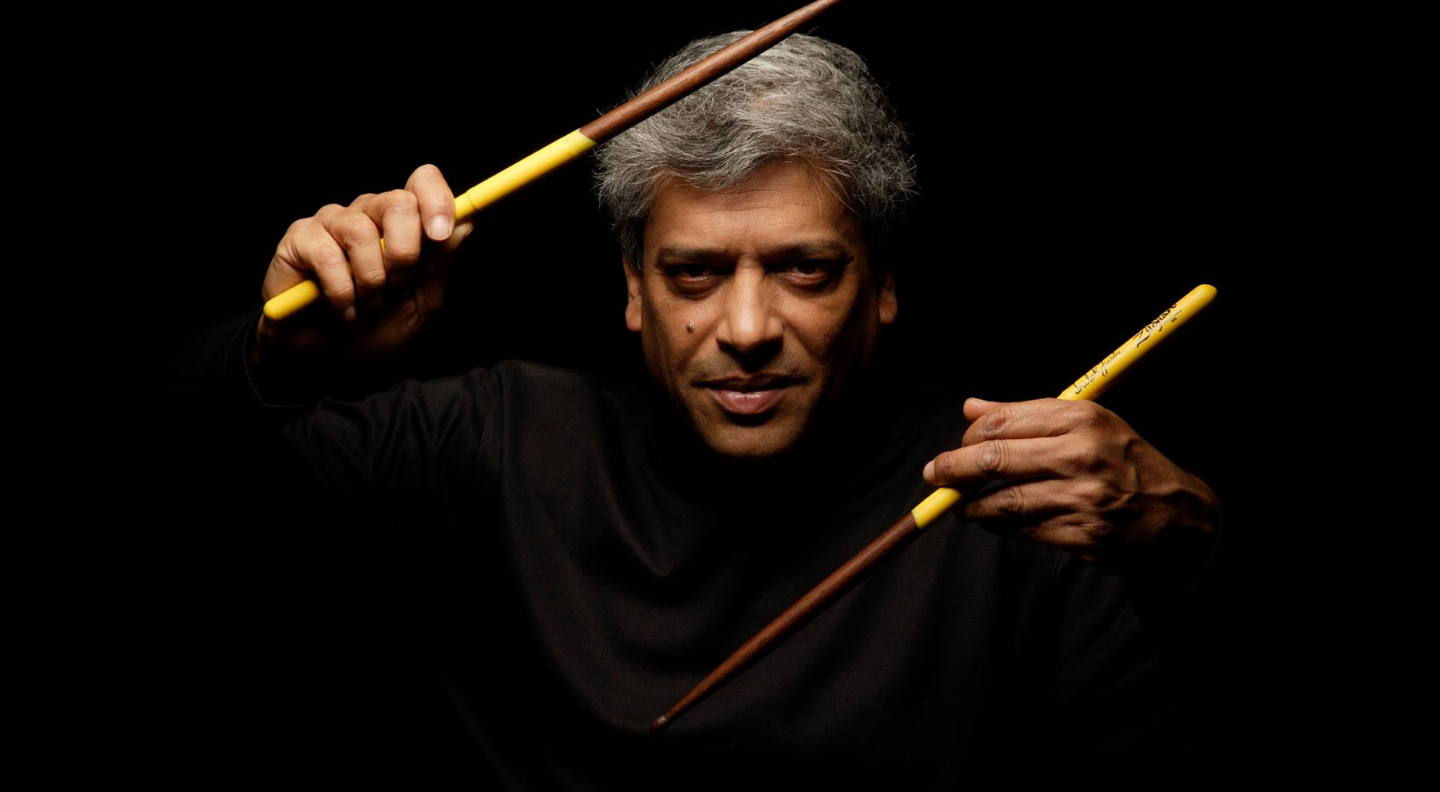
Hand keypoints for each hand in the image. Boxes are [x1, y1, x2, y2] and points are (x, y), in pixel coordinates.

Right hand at [252, 164, 474, 371]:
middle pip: (399, 202)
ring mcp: (333, 221)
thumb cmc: (377, 325)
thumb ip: (440, 263)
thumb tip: (465, 223)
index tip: (441, 234)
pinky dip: (342, 293)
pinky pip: (328, 255)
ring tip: (369, 305)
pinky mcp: (300, 238)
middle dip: (405, 254)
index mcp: (402, 221)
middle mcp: (368, 212)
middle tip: (398, 286)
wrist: (330, 354)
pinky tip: (343, 310)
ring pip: (363, 231)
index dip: (437, 200)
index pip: (423, 181)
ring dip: (372, 281)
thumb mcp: (421, 301)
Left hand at [923, 397, 1218, 582]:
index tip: (957, 443)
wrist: (1179, 518)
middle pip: (994, 458)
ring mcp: (1081, 497)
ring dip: (971, 504)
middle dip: (953, 468)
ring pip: (1003, 499)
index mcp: (1080, 418)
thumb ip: (1025, 414)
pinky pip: (1022, 529)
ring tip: (959, 504)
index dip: (967, 435)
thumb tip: (971, 406)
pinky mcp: (1081, 534)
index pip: (1001, 422)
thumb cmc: (1126, 464)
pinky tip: (990, 519)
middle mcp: (1080, 454)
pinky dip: (998, 524)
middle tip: (935, 475)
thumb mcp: (1087, 424)